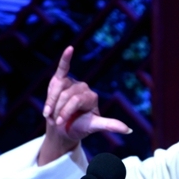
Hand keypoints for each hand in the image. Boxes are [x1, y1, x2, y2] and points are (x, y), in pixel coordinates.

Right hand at [38, 46, 130, 164]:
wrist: (63, 128)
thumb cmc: (78, 127)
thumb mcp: (93, 126)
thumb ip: (109, 125)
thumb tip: (130, 130)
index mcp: (92, 97)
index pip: (75, 100)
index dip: (65, 111)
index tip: (59, 123)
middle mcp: (83, 87)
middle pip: (65, 95)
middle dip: (58, 109)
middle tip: (56, 121)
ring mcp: (72, 83)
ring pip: (58, 88)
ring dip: (50, 101)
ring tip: (48, 113)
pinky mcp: (61, 79)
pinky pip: (63, 66)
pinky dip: (66, 57)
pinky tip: (70, 48)